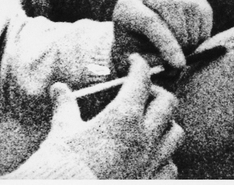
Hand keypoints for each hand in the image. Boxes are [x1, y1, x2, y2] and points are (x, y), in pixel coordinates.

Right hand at [16, 55, 181, 178]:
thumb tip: (58, 88)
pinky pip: (170, 165)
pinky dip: (164, 157)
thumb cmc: (63, 164)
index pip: (141, 79)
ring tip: (150, 125)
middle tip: (143, 94)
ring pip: (175, 134)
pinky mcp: (153, 183)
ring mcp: (152, 163)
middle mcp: (144, 137)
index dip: (139, 65)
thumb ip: (65, 106)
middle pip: (168, 103)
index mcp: (123, 117)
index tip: (134, 61)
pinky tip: (150, 157)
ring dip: (165, 125)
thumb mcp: (62, 132)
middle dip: (157, 93)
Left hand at [112, 0, 212, 72]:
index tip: (179, 65)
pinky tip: (198, 41)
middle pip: (170, 4)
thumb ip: (152, 64)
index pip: (149, 21)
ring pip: (189, 4)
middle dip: (182, 34)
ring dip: (194, 32)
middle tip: (186, 55)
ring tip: (190, 50)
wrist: (141, 38)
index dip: (167, 43)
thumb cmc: (136, 53)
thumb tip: (173, 67)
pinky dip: (204, 27)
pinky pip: (202, 7)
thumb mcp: (135, 62)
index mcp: (126, 8)